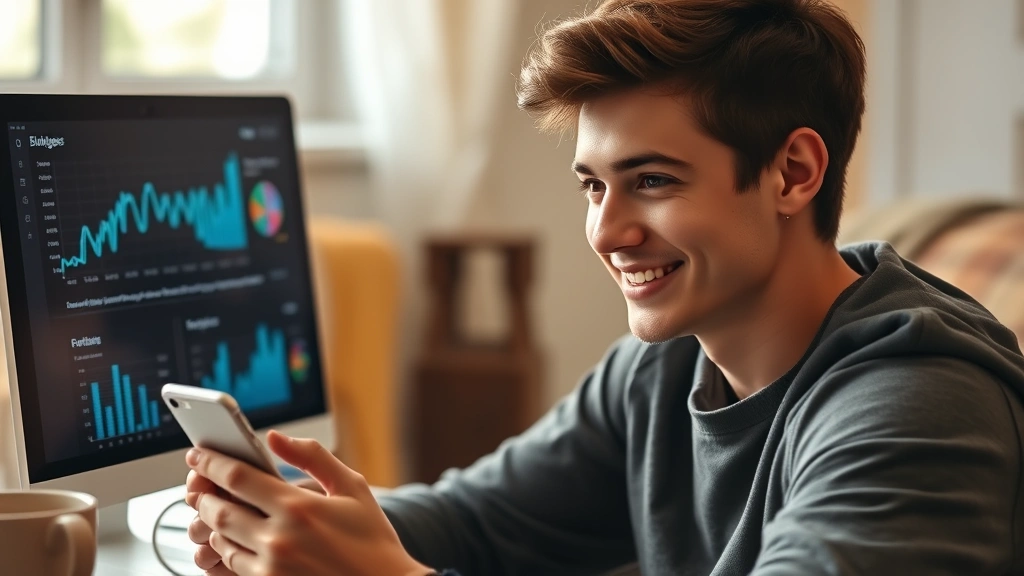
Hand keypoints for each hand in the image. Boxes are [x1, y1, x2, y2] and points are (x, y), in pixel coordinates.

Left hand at [184, 430, 431, 575]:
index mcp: (299, 507)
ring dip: (212, 523)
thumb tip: (275, 437)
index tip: (198, 454)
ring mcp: (270, 568)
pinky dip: (224, 549)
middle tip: (201, 484)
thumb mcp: (352, 486)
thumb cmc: (372, 539)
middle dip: (204, 494)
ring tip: (219, 511)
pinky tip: (233, 539)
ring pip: (220, 540)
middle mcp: (279, 539)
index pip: (237, 478)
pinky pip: (230, 566)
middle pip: (219, 511)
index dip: (210, 462)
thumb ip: (311, 456)